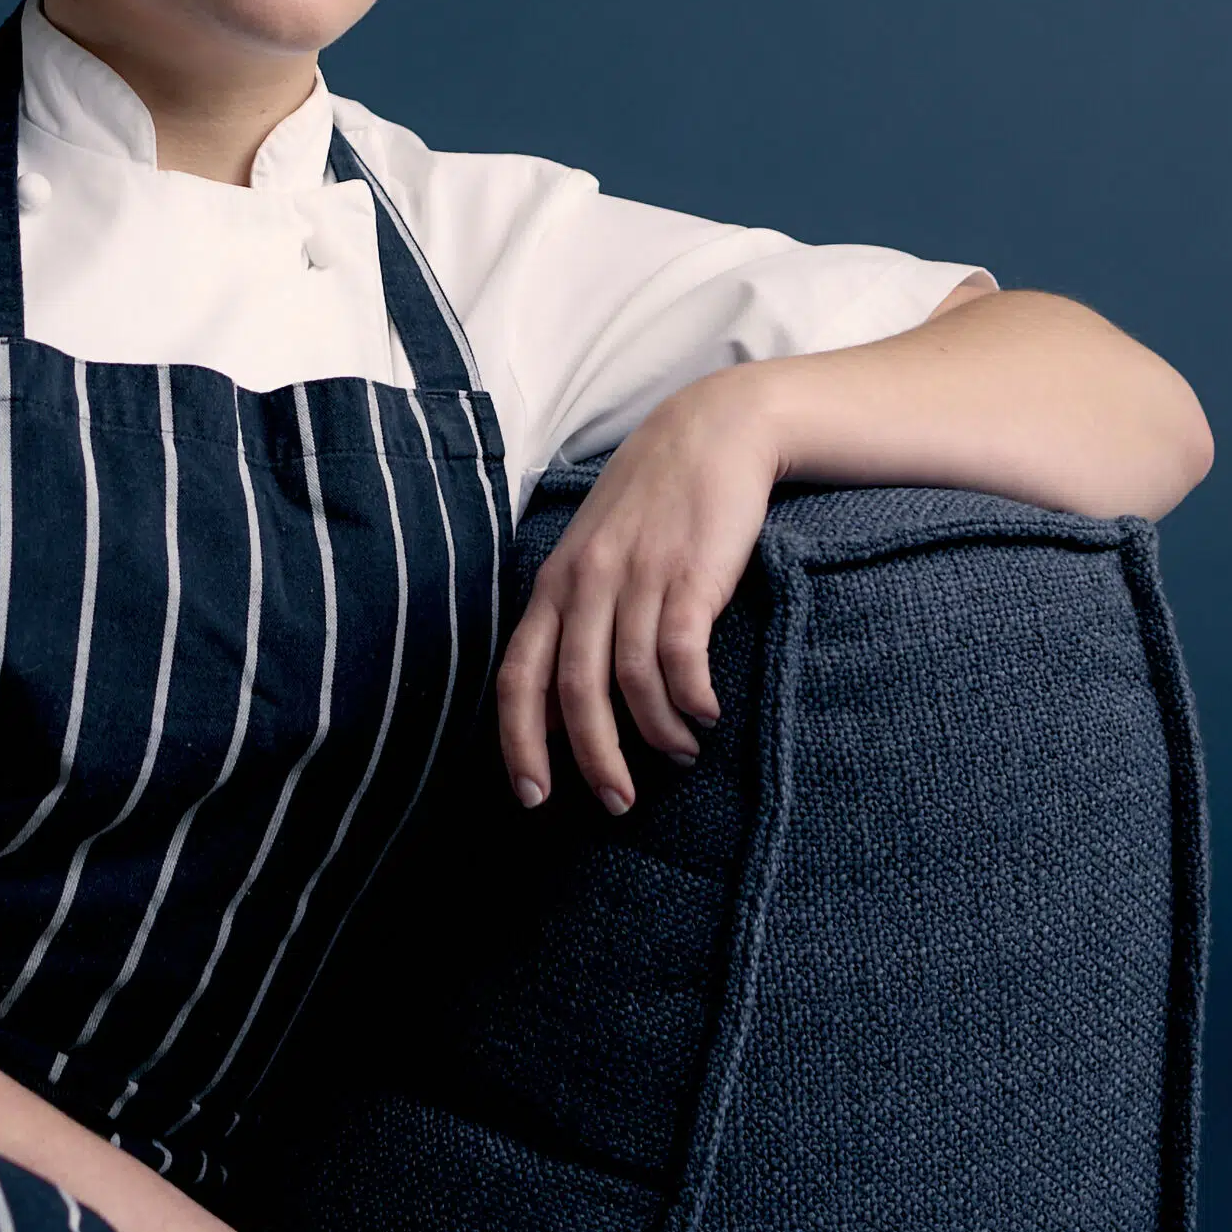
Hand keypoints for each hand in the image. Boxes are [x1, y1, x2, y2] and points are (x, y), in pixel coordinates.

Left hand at [494, 366, 783, 814]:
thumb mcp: (595, 550)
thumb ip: (575, 617)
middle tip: (616, 802)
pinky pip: (680, 656)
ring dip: (656, 733)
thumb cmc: (654, 500)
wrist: (713, 429)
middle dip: (593, 759)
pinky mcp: (689, 574)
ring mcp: (637, 576)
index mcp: (555, 581)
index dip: (519, 742)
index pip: (518, 676)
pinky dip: (691, 698)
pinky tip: (706, 714)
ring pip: (630, 682)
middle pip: (574, 692)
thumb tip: (562, 706)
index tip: (532, 797)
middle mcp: (586, 582)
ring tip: (678, 754)